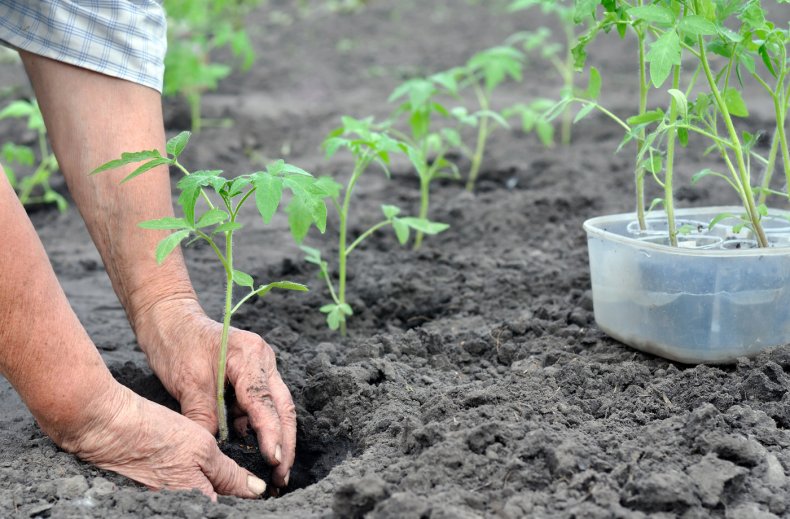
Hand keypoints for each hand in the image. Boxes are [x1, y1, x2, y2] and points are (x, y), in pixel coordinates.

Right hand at [59, 383, 267, 500]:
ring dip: (213, 488)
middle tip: (242, 476)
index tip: (258, 485)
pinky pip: (183, 494)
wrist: (107, 427)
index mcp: (197, 503)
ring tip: (213, 467)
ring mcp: (165, 503)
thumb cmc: (156, 434)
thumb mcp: (203, 449)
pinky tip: (192, 466)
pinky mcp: (154, 494)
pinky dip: (193, 482)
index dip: (246, 498)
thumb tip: (256, 491)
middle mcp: (180, 510)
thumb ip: (230, 474)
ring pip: (200, 498)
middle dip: (230, 494)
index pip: (231, 509)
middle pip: (215, 506)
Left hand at [134, 299, 295, 487]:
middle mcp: (263, 359)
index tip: (274, 460)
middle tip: (282, 475)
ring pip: (277, 407)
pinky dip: (258, 426)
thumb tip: (214, 450)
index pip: (264, 401)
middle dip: (285, 442)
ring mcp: (261, 366)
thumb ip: (204, 417)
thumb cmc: (176, 343)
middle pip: (283, 406)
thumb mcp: (187, 383)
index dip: (271, 433)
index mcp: (250, 355)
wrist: (169, 319)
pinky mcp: (253, 375)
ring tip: (274, 468)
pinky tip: (254, 448)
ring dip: (276, 436)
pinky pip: (261, 404)